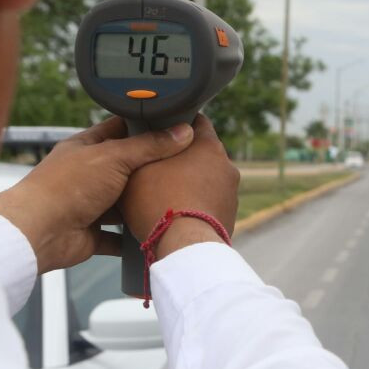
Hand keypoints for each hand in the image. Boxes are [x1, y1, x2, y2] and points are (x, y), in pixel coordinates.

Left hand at [0, 117, 193, 272]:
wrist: (38, 232)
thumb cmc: (67, 186)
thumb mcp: (113, 157)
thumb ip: (149, 146)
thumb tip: (183, 132)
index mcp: (87, 147)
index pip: (119, 130)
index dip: (145, 126)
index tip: (174, 126)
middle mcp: (88, 175)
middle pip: (125, 168)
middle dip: (149, 170)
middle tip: (182, 166)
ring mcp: (89, 205)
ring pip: (123, 203)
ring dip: (142, 205)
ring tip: (174, 200)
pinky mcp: (91, 234)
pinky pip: (117, 237)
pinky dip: (132, 238)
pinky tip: (153, 233)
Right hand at [119, 114, 239, 257]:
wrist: (183, 246)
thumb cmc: (158, 203)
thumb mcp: (137, 168)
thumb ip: (144, 149)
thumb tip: (143, 144)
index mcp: (207, 144)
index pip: (195, 121)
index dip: (176, 123)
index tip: (162, 131)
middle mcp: (226, 165)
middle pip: (201, 153)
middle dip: (183, 158)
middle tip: (160, 168)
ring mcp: (231, 192)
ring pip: (207, 179)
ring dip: (192, 184)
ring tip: (168, 197)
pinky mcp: (230, 215)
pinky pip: (210, 202)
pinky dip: (197, 205)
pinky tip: (179, 214)